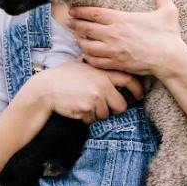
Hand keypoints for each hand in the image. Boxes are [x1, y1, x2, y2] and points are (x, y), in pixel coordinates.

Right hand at [26, 59, 144, 123]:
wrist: (46, 88)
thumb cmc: (63, 76)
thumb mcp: (83, 65)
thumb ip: (98, 68)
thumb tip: (113, 69)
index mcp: (102, 73)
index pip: (128, 80)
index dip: (137, 89)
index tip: (140, 95)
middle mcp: (102, 85)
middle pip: (121, 106)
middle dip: (114, 109)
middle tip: (104, 107)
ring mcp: (95, 99)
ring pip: (105, 115)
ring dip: (97, 114)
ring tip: (84, 104)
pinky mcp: (86, 110)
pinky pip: (93, 120)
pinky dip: (86, 118)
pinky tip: (77, 108)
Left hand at [65, 0, 186, 77]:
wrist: (170, 59)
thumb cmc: (168, 36)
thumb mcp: (168, 11)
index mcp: (121, 19)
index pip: (93, 13)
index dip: (80, 11)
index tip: (73, 10)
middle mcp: (113, 34)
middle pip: (85, 28)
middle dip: (75, 24)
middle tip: (68, 22)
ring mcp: (113, 50)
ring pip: (87, 46)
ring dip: (80, 42)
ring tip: (76, 38)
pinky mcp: (116, 64)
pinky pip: (95, 61)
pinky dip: (88, 58)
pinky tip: (87, 55)